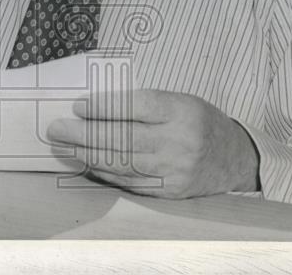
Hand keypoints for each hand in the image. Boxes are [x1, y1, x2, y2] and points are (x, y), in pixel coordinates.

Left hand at [46, 89, 258, 198]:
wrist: (234, 156)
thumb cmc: (198, 119)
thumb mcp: (179, 99)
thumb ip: (143, 102)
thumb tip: (94, 106)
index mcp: (183, 110)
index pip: (137, 106)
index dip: (105, 106)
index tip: (78, 105)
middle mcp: (180, 141)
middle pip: (124, 138)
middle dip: (84, 133)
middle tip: (57, 128)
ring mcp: (175, 170)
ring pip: (122, 163)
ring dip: (87, 154)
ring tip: (64, 145)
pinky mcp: (170, 191)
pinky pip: (130, 182)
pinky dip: (104, 172)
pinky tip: (86, 163)